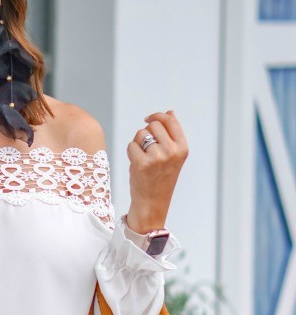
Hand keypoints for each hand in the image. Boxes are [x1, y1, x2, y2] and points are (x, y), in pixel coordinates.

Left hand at [126, 110, 187, 232]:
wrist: (152, 202)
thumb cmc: (160, 178)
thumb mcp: (172, 156)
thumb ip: (171, 135)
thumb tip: (169, 112)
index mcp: (182, 148)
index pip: (170, 120)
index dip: (158, 115)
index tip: (149, 118)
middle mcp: (172, 151)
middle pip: (154, 125)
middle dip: (147, 132)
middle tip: (147, 148)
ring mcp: (157, 157)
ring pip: (141, 134)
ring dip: (138, 143)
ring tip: (143, 158)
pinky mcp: (142, 163)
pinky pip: (131, 145)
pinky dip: (131, 153)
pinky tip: (137, 164)